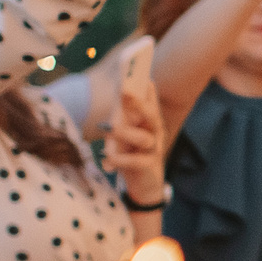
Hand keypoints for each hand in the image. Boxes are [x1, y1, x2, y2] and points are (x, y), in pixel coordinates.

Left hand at [101, 37, 166, 196]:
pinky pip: (136, 161)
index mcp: (150, 123)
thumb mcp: (127, 136)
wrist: (146, 185)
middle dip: (139, 103)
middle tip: (125, 92)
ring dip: (123, 132)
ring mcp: (154, 150)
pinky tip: (107, 159)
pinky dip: (120, 159)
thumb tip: (117, 97)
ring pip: (143, 138)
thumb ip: (124, 119)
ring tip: (106, 129)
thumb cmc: (133, 154)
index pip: (151, 102)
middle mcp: (155, 133)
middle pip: (152, 115)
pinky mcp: (149, 166)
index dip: (149, 89)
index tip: (144, 75)